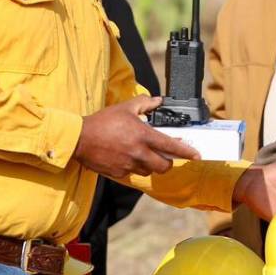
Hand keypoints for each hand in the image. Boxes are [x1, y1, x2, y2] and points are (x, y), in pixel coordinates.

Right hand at [74, 95, 199, 177]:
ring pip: (149, 171)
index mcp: (143, 136)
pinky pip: (133, 173)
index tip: (197, 155)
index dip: (186, 152)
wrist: (78, 139)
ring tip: (143, 154)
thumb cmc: (102, 122)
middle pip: (163, 166)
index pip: (171, 146)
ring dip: (151, 165)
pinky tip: (127, 157)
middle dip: (168, 162)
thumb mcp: (125, 108)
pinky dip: (134, 167)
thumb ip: (144, 103)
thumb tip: (158, 100)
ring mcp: (128, 165)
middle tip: (165, 155)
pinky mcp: (118, 173)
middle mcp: (138, 153)